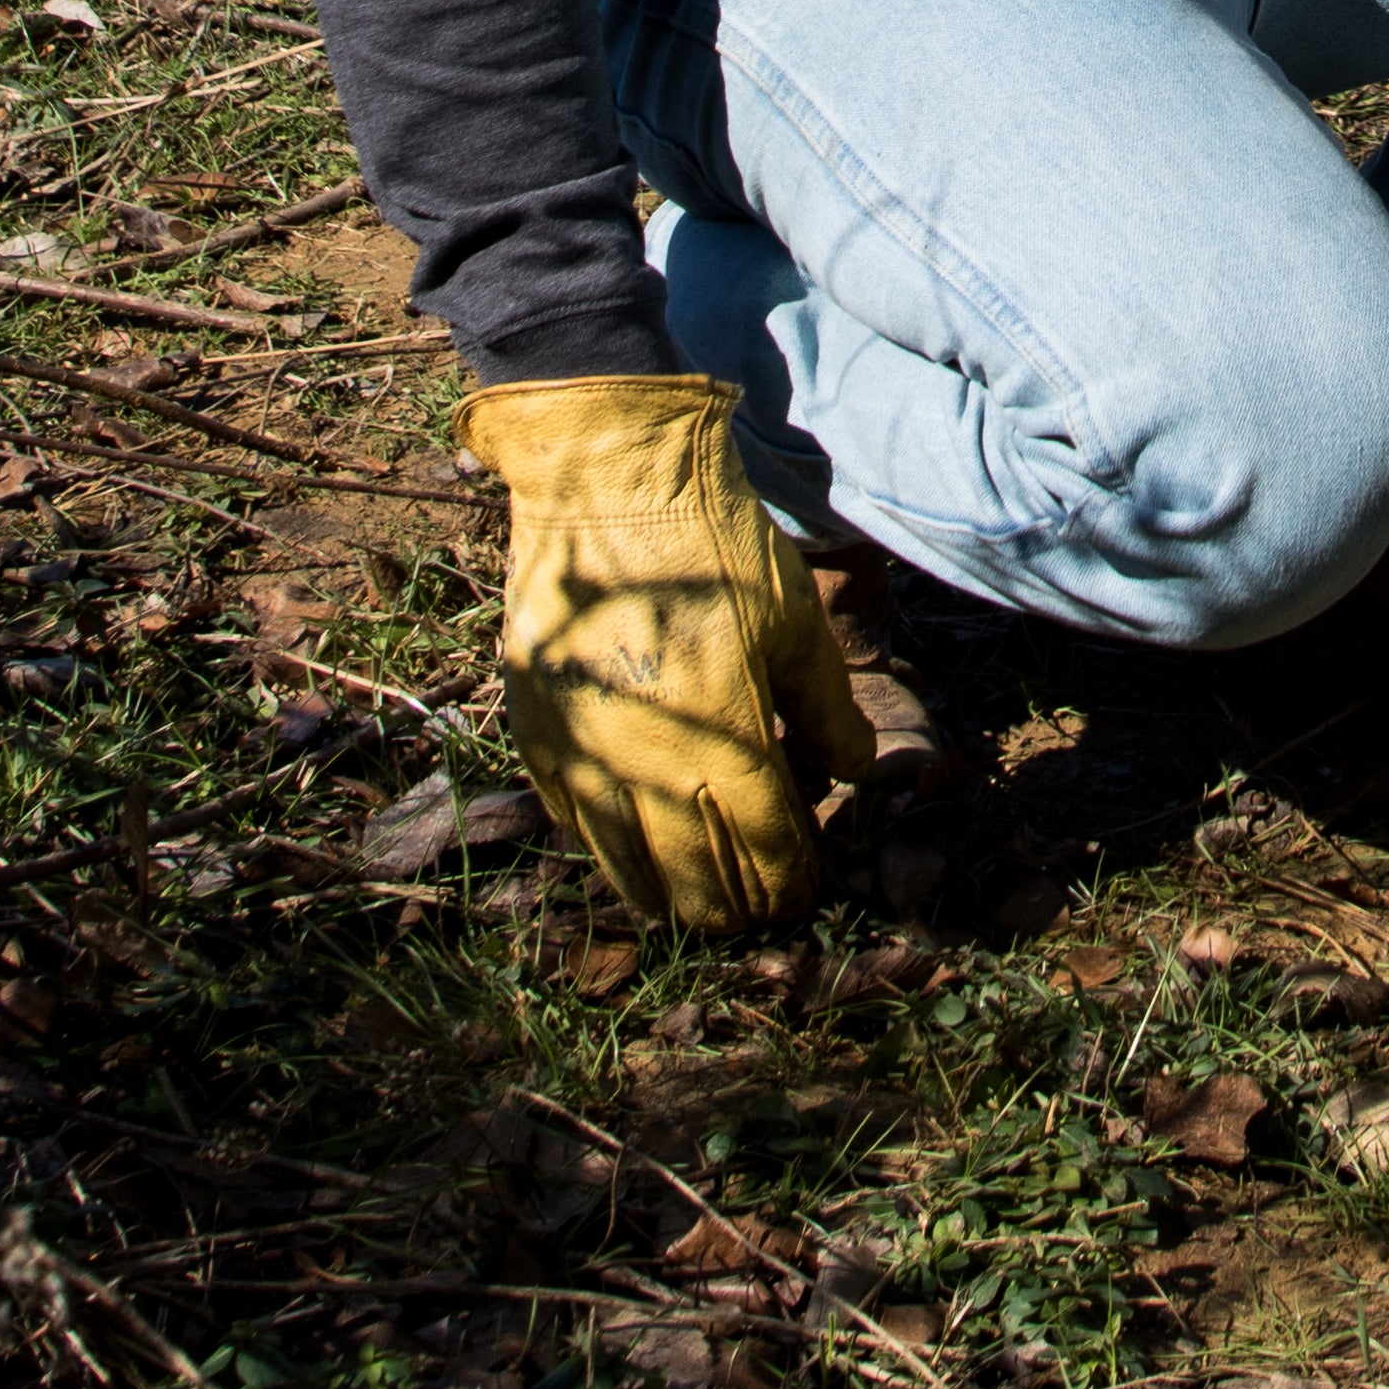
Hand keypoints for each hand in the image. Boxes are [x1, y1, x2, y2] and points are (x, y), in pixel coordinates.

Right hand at [461, 371, 875, 930]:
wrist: (606, 481)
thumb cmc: (713, 544)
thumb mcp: (795, 621)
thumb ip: (828, 710)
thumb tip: (849, 774)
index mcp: (724, 739)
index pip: (766, 850)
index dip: (791, 880)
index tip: (806, 887)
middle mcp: (646, 765)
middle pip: (697, 881)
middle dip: (737, 904)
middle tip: (760, 907)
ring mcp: (584, 756)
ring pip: (630, 870)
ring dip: (673, 895)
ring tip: (705, 902)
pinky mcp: (538, 736)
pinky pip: (577, 827)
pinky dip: (615, 853)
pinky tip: (639, 855)